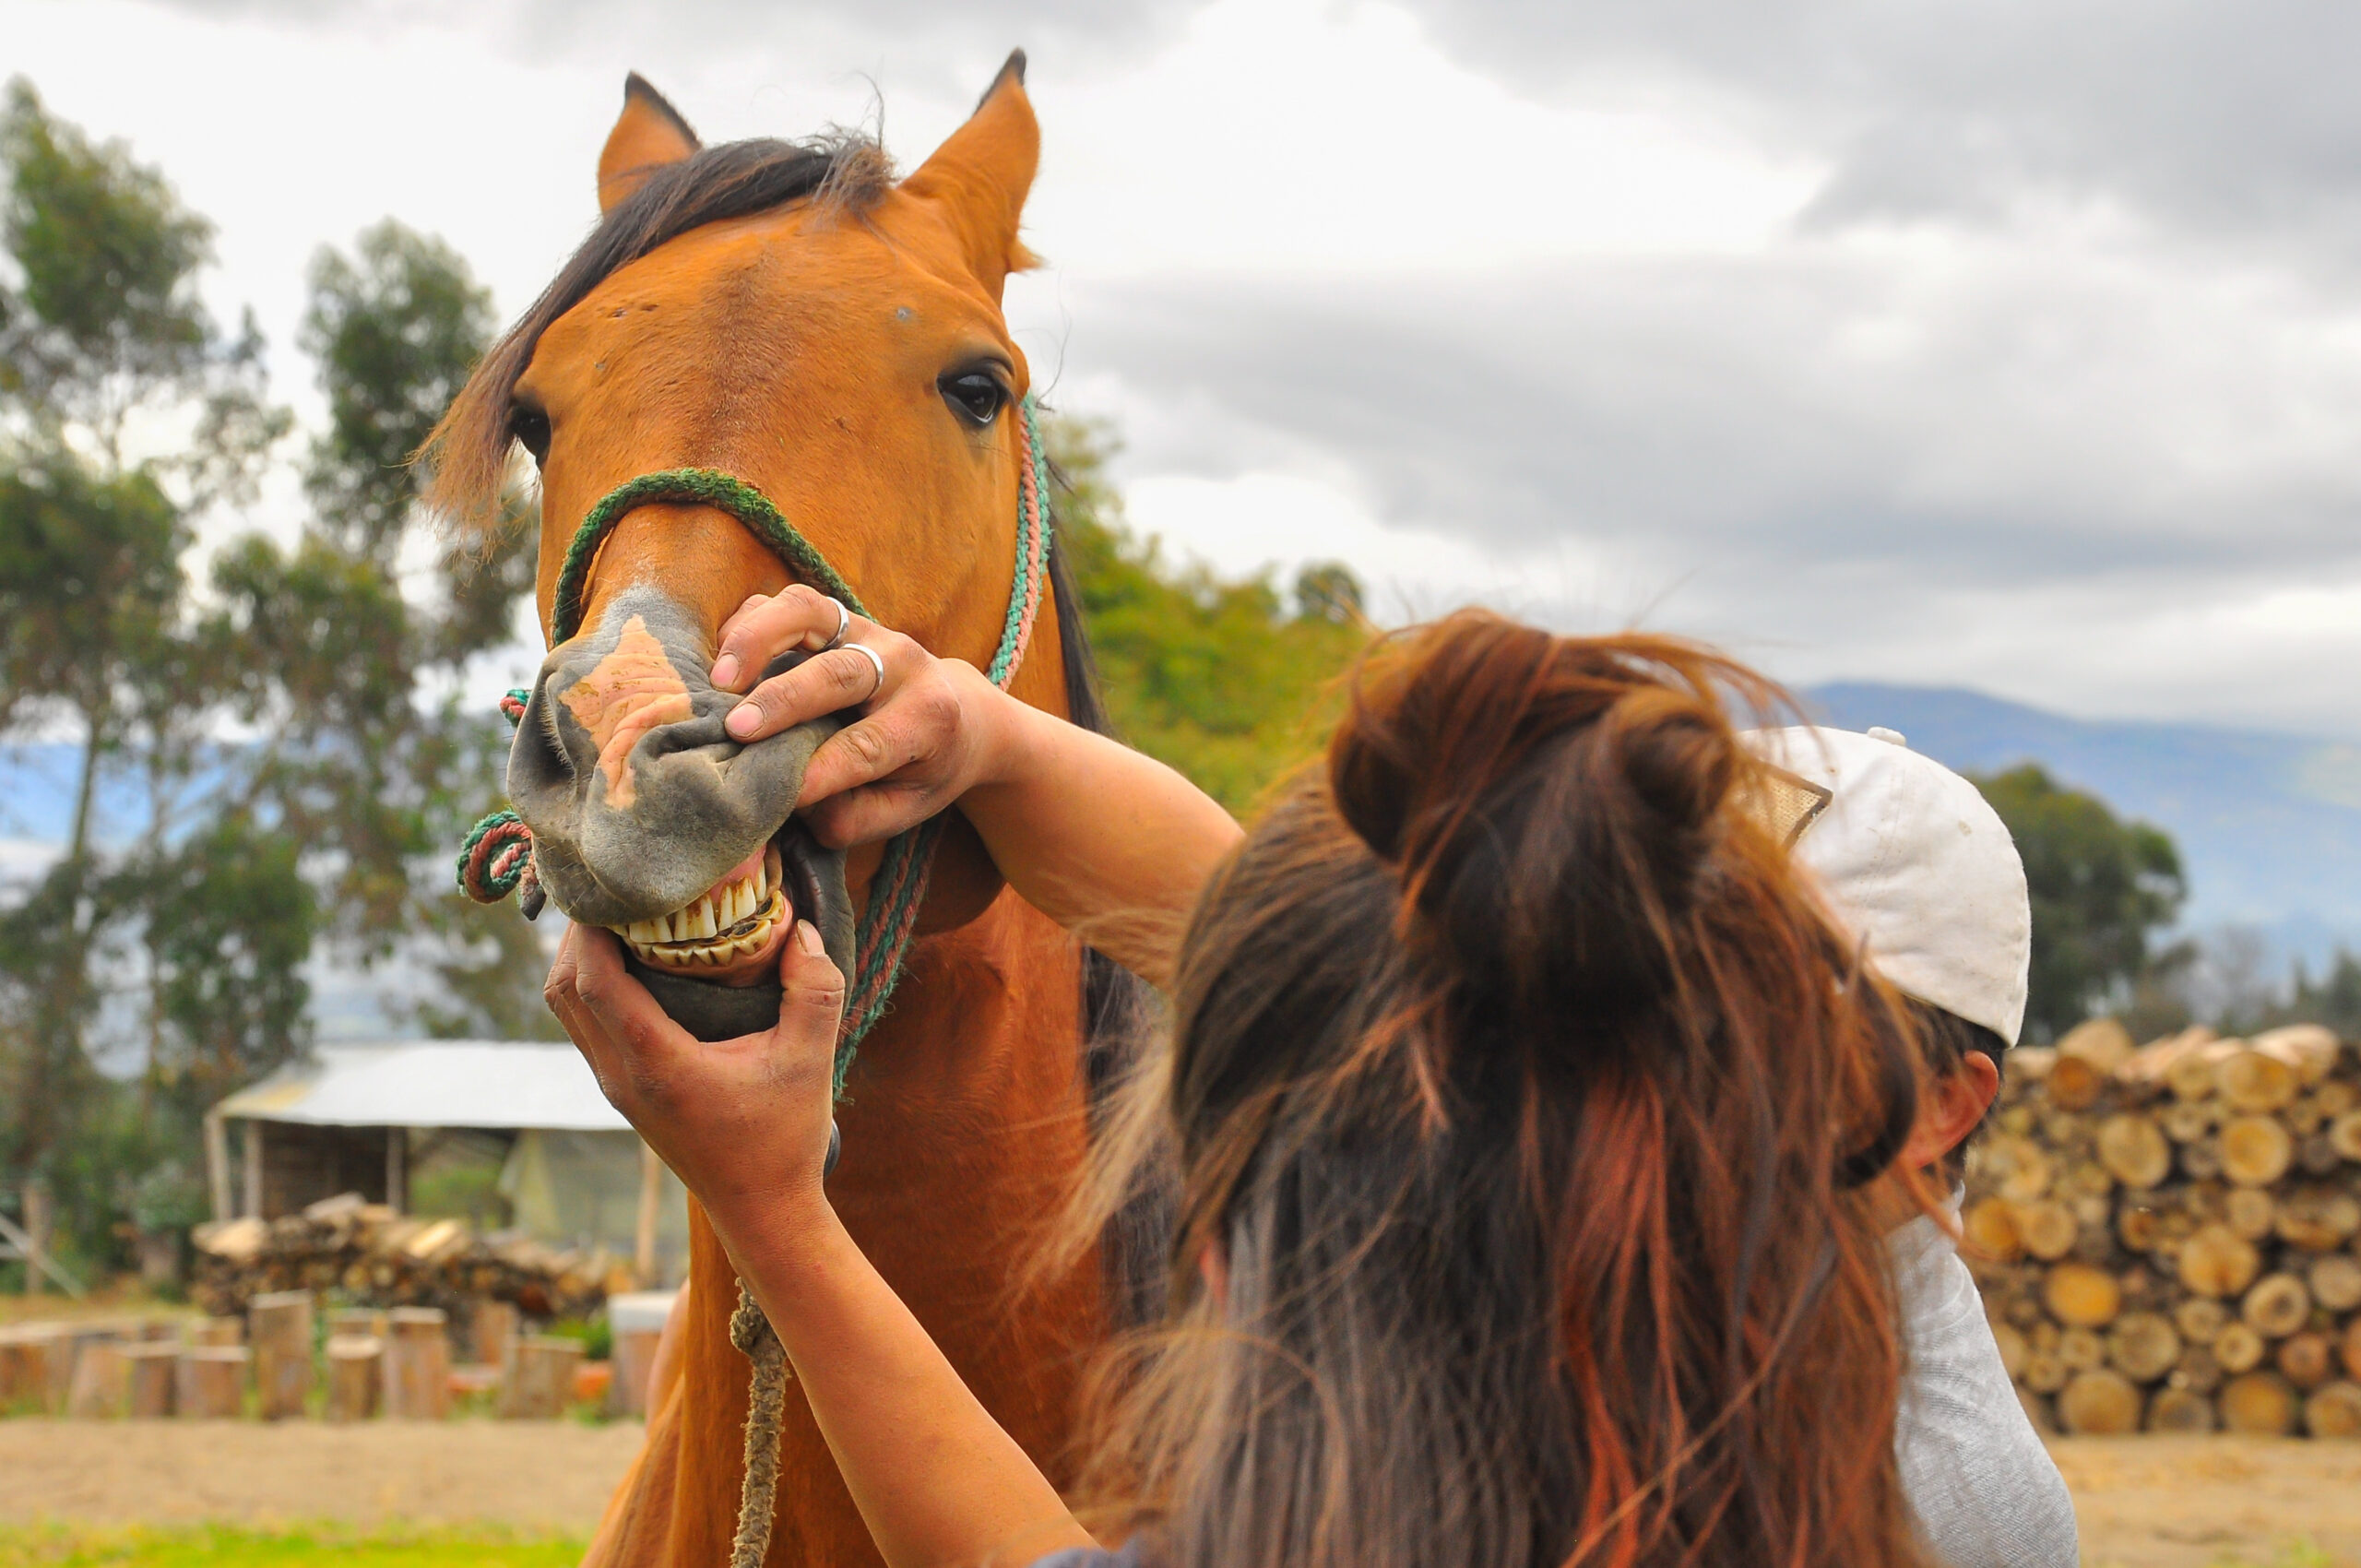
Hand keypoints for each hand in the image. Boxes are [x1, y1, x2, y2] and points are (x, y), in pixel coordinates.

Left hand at [545, 918, 842, 1236]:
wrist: (763, 1210)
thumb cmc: (784, 1139)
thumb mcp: (811, 1059)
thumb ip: (815, 988)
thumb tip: (802, 926)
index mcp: (657, 1065)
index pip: (594, 982)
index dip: (591, 927)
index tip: (614, 881)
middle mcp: (622, 1076)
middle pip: (563, 990)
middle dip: (577, 934)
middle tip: (615, 889)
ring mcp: (616, 1087)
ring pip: (566, 1009)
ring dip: (581, 959)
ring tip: (622, 916)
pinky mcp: (623, 1091)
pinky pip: (586, 1025)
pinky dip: (594, 984)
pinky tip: (637, 959)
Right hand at [709, 585, 1007, 848]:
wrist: (960, 711)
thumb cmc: (923, 769)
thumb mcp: (906, 806)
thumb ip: (854, 816)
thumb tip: (792, 802)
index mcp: (928, 718)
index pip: (869, 745)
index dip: (824, 771)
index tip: (783, 795)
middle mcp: (903, 663)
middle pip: (840, 672)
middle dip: (784, 700)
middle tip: (735, 730)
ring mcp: (869, 629)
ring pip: (810, 613)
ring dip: (757, 640)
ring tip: (719, 680)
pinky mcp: (839, 615)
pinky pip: (789, 603)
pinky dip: (750, 624)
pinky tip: (721, 660)